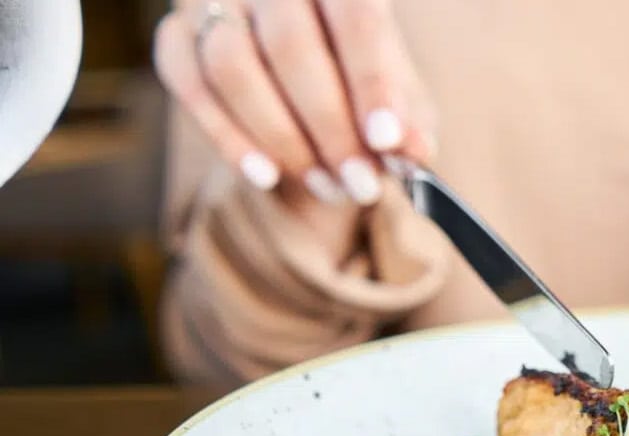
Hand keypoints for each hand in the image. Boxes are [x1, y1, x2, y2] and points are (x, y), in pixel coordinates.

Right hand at [154, 0, 433, 205]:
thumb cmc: (359, 77)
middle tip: (360, 184)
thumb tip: (413, 154)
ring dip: (281, 139)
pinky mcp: (176, 32)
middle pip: (290, 47)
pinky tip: (266, 176)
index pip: (356, 18)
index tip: (387, 142)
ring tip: (326, 185)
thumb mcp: (398, 94)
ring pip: (232, 67)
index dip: (373, 83)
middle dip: (329, 128)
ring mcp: (218, 0)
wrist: (304, 67)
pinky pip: (188, 83)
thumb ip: (408, 120)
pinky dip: (227, 136)